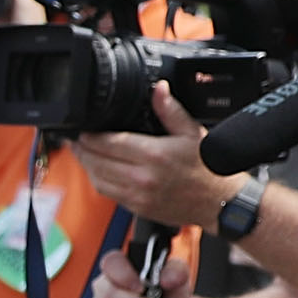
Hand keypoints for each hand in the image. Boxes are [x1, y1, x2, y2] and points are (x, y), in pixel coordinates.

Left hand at [70, 84, 236, 226]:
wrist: (221, 203)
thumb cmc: (210, 168)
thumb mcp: (192, 132)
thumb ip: (170, 110)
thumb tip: (158, 88)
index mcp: (154, 155)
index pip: (109, 143)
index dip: (90, 136)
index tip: (82, 129)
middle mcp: (142, 178)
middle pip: (97, 162)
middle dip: (82, 149)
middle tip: (76, 139)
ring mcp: (138, 196)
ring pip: (98, 180)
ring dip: (86, 166)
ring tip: (83, 153)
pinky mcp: (138, 208)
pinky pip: (108, 194)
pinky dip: (98, 181)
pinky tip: (98, 170)